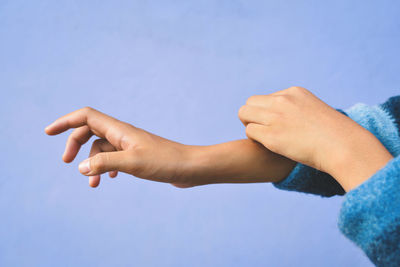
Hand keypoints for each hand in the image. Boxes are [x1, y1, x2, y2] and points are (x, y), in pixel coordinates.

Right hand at [45, 107, 195, 187]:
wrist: (191, 168)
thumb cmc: (166, 162)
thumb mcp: (132, 163)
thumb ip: (105, 163)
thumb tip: (82, 168)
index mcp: (120, 130)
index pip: (86, 117)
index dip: (66, 122)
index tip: (48, 133)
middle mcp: (123, 134)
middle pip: (90, 131)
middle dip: (75, 145)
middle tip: (67, 163)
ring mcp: (130, 145)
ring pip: (102, 148)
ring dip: (93, 163)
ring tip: (93, 185)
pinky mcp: (138, 156)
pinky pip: (114, 157)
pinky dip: (107, 167)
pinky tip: (112, 179)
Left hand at [238, 86, 392, 190]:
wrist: (343, 146)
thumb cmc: (334, 134)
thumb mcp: (316, 111)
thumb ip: (298, 110)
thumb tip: (291, 119)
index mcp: (294, 92)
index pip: (267, 98)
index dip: (267, 112)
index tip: (276, 124)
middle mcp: (282, 101)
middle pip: (250, 103)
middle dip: (252, 116)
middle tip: (262, 130)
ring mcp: (276, 117)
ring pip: (244, 114)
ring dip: (250, 126)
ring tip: (262, 138)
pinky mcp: (272, 136)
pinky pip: (250, 131)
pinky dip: (254, 139)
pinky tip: (266, 145)